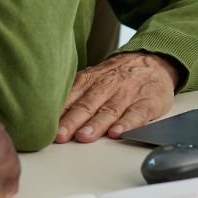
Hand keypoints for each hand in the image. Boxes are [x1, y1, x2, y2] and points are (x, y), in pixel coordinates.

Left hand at [55, 52, 179, 142]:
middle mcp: (107, 86)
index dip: (57, 113)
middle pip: (87, 105)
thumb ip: (74, 94)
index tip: (44, 127)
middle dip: (72, 121)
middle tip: (60, 135)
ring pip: (110, 110)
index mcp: (91, 80)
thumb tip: (46, 113)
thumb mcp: (94, 77)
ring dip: (96, 124)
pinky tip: (116, 133)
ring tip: (84, 136)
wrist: (153, 61)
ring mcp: (127, 94)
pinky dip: (126, 124)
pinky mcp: (147, 103)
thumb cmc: (118, 75)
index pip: (71, 98)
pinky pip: (136, 114)